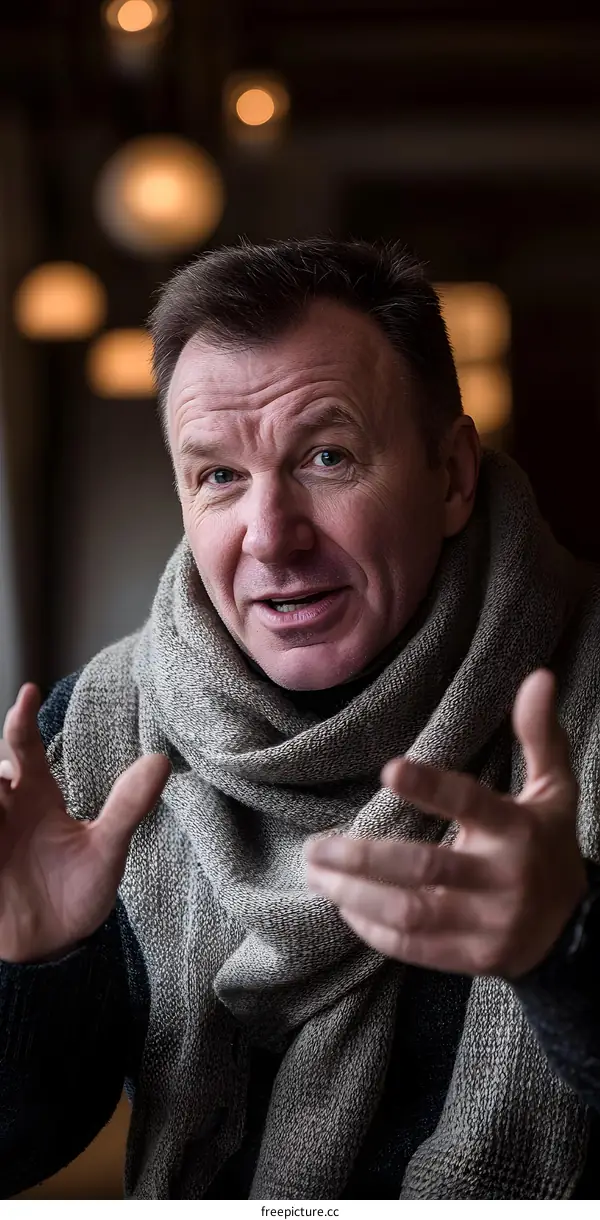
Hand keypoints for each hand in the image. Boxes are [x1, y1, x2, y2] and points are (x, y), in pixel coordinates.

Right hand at [0, 683, 170, 962]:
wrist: (56, 945)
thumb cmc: (81, 891)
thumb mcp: (107, 849)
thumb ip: (128, 806)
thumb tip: (161, 761)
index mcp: (36, 796)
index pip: (25, 748)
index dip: (23, 720)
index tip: (28, 692)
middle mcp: (4, 809)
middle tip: (5, 777)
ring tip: (0, 795)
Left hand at [305, 669, 587, 979]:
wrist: (574, 931)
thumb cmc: (548, 845)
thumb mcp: (555, 789)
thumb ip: (540, 735)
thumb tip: (538, 676)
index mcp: (517, 831)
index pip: (471, 804)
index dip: (431, 788)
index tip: (389, 769)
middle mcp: (503, 879)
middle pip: (425, 869)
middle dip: (363, 858)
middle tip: (315, 845)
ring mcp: (488, 924)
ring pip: (410, 912)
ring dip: (355, 894)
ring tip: (316, 872)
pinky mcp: (473, 958)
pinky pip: (413, 947)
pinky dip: (372, 928)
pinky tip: (343, 905)